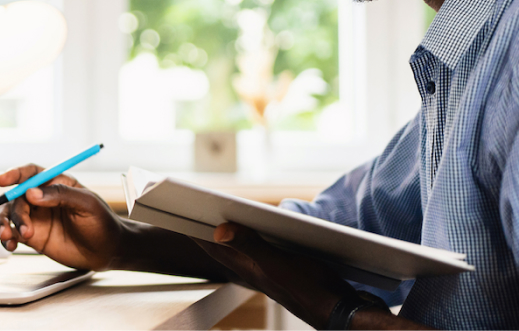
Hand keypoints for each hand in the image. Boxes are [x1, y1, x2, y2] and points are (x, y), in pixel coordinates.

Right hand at [0, 164, 124, 270]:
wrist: (107, 251)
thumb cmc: (101, 222)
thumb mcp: (86, 204)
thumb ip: (60, 195)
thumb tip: (31, 192)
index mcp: (55, 183)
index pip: (31, 173)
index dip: (15, 174)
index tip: (2, 180)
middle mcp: (42, 198)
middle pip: (17, 197)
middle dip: (16, 212)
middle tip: (25, 228)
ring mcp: (36, 217)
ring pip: (9, 214)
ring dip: (4, 223)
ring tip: (10, 236)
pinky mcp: (32, 236)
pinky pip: (12, 233)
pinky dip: (6, 238)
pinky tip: (10, 245)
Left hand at [194, 222, 356, 328]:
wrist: (339, 310)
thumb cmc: (310, 288)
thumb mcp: (278, 262)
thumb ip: (251, 245)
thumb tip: (219, 230)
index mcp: (247, 267)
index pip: (213, 247)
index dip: (196, 230)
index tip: (180, 213)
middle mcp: (253, 270)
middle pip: (224, 246)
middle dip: (209, 228)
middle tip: (196, 209)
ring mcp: (268, 272)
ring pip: (242, 249)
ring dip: (232, 232)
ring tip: (222, 215)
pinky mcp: (284, 271)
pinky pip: (261, 251)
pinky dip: (255, 238)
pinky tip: (261, 231)